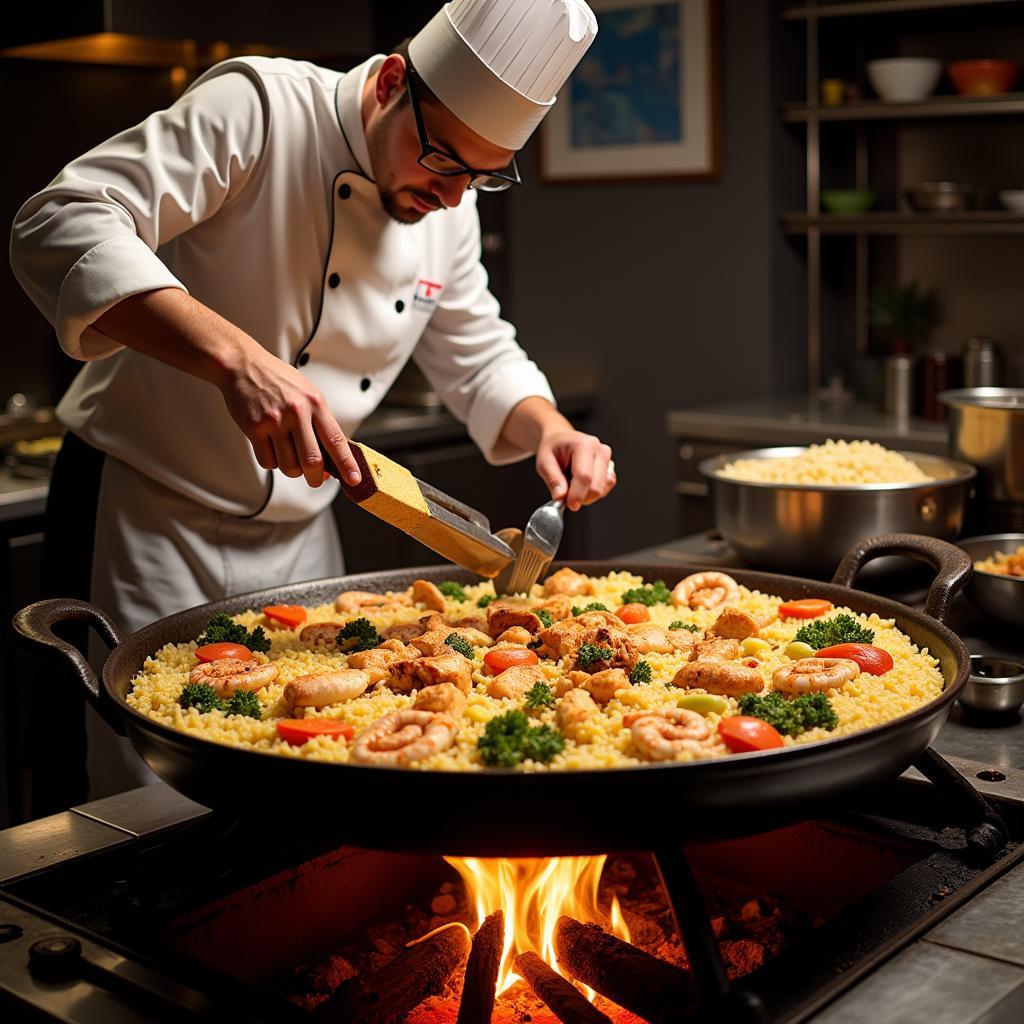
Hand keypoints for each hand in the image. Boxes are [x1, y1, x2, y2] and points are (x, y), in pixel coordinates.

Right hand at [220, 346, 360, 487]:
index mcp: (315, 404)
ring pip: (288, 466)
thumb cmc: (279, 381)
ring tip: (290, 457)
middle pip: (312, 461)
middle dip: (316, 478)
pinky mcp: (254, 428)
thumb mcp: (309, 395)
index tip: (354, 479)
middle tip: (316, 480)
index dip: (347, 464)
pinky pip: (268, 462)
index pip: (336, 440)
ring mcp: (274, 420)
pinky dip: (272, 463)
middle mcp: (297, 412)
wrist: (244, 366)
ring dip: (292, 470)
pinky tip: (272, 449)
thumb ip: (320, 425)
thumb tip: (330, 460)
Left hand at [535, 429, 615, 511]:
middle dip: (581, 497)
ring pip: (602, 490)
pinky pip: (605, 489)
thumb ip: (553, 480)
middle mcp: (600, 450)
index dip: (577, 495)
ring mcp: (607, 460)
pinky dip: (592, 493)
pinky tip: (581, 484)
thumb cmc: (553, 448)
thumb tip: (561, 497)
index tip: (569, 504)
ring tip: (572, 483)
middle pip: (596, 486)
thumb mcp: (544, 462)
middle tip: (566, 494)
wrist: (561, 439)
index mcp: (584, 445)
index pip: (584, 476)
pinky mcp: (609, 469)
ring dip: (585, 495)